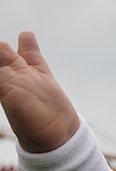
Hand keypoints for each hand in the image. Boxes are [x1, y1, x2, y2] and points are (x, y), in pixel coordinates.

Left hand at [0, 32, 78, 152]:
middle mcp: (6, 78)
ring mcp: (24, 75)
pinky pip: (33, 56)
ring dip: (4, 44)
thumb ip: (5, 72)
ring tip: (1, 41)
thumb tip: (0, 45)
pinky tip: (26, 35)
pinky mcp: (41, 75)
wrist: (55, 135)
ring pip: (10, 52)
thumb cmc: (30, 121)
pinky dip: (29, 44)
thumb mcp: (12, 94)